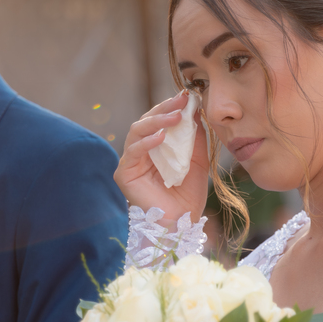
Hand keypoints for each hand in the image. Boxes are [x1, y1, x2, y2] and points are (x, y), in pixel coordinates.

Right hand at [115, 93, 210, 223]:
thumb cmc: (188, 196)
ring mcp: (131, 162)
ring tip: (175, 117)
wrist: (181, 224)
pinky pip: (133, 152)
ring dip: (156, 121)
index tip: (187, 96)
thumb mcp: (198, 161)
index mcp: (157, 148)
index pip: (159, 120)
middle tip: (180, 101)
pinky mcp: (125, 174)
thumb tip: (195, 109)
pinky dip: (146, 142)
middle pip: (146, 121)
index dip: (171, 107)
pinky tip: (161, 137)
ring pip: (137, 131)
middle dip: (164, 109)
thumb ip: (195, 137)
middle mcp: (141, 152)